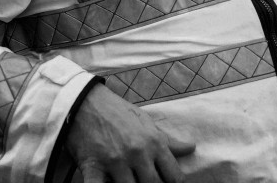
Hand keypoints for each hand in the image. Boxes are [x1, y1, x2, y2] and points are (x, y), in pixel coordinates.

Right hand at [66, 85, 194, 182]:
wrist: (85, 102)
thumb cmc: (118, 112)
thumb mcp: (146, 122)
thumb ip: (168, 140)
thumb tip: (191, 148)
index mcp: (154, 143)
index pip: (174, 176)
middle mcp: (137, 153)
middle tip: (146, 181)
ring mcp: (115, 161)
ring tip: (128, 180)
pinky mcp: (92, 167)